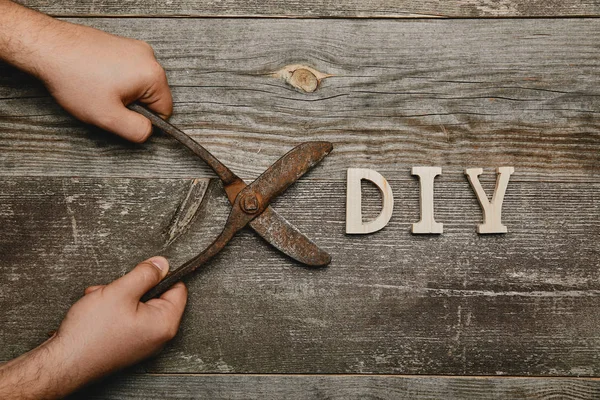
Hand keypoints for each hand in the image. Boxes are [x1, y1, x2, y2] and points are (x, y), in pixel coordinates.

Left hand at [0, 1, 171, 141]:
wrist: (47, 47)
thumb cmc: (74, 78)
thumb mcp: (108, 117)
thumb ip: (136, 131)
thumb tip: (148, 132)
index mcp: (153, 74)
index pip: (165, 110)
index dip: (143, 120)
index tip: (120, 115)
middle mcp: (148, 57)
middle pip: (151, 96)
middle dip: (131, 105)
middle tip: (104, 103)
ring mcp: (134, 48)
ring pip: (137, 85)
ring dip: (121, 93)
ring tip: (96, 89)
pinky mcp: (120, 44)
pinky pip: (126, 72)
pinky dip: (113, 79)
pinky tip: (93, 79)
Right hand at [0, 256, 186, 398]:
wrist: (64, 362)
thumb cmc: (92, 333)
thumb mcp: (121, 291)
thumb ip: (145, 274)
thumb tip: (162, 264)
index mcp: (165, 323)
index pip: (178, 289)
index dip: (162, 275)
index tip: (145, 270)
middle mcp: (158, 336)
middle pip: (155, 296)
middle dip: (132, 287)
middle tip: (115, 288)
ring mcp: (142, 342)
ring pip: (136, 305)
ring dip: (117, 296)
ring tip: (99, 299)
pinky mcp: (127, 346)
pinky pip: (126, 319)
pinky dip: (111, 310)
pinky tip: (95, 311)